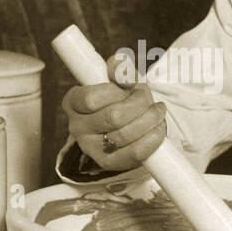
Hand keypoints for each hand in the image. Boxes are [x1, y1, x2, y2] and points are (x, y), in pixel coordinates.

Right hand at [62, 53, 167, 170]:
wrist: (127, 121)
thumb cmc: (121, 95)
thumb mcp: (118, 77)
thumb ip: (119, 67)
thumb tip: (124, 74)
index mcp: (73, 102)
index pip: (91, 99)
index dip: (117, 92)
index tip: (131, 86)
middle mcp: (77, 126)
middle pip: (113, 117)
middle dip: (139, 104)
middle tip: (149, 98)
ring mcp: (91, 147)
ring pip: (126, 135)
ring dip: (149, 120)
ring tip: (157, 111)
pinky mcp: (108, 162)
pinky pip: (135, 153)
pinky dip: (152, 139)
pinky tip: (158, 128)